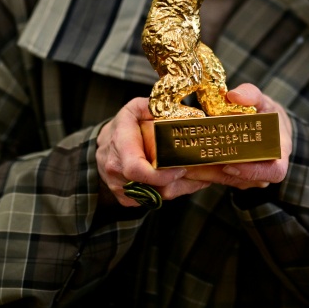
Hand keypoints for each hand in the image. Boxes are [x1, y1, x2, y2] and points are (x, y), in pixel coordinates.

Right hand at [96, 97, 211, 207]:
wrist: (104, 144)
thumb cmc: (122, 126)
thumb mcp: (135, 108)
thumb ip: (153, 106)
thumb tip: (176, 110)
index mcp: (121, 145)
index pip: (136, 168)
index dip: (160, 174)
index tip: (181, 168)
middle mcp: (116, 169)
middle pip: (151, 187)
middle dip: (180, 183)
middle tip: (204, 174)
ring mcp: (119, 186)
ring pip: (155, 197)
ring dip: (179, 189)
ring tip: (201, 178)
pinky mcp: (125, 197)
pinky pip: (150, 200)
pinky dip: (169, 193)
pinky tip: (182, 182)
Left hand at [183, 83, 292, 189]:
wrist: (266, 125)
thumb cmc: (268, 113)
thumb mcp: (265, 100)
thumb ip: (252, 94)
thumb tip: (233, 95)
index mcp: (278, 155)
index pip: (273, 172)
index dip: (252, 171)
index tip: (230, 162)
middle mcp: (261, 170)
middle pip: (240, 178)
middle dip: (213, 172)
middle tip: (189, 165)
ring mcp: (244, 175)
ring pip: (222, 179)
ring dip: (200, 174)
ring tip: (177, 165)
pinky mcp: (228, 173)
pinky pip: (214, 176)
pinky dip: (196, 171)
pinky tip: (177, 165)